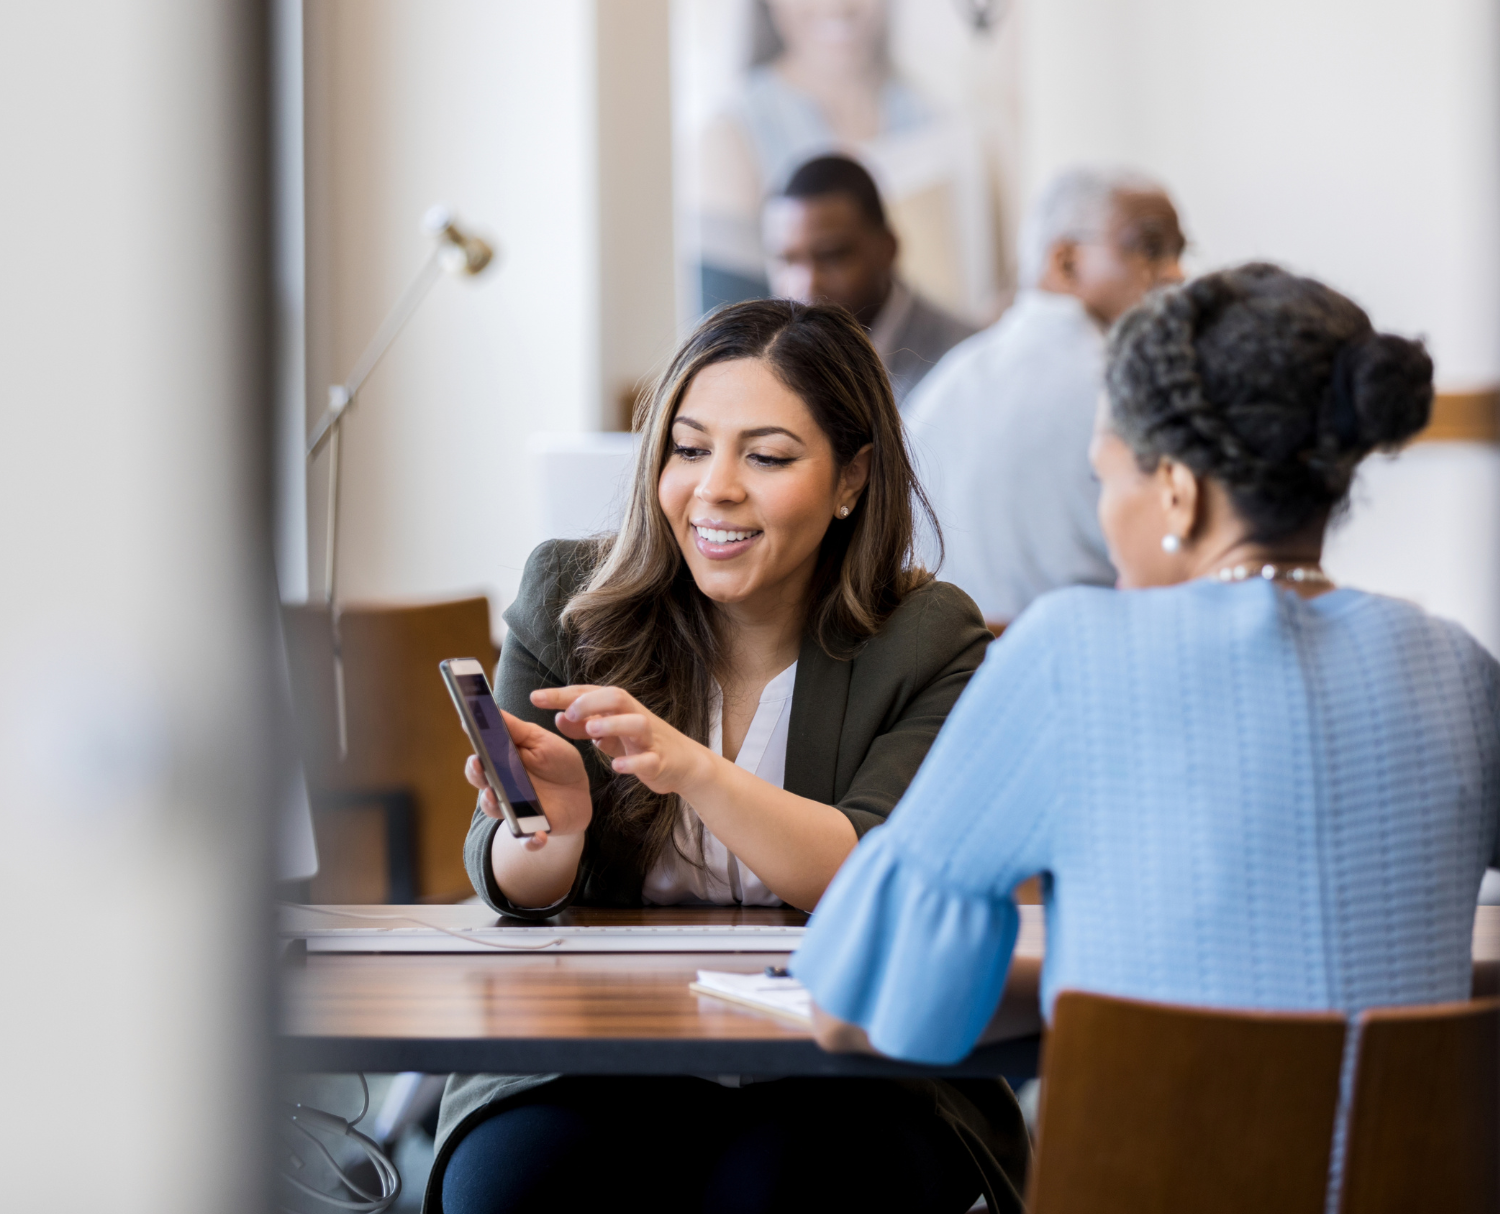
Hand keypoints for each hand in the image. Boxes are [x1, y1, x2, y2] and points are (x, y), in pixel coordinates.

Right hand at [463, 709, 591, 851]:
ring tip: (496, 797)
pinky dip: (530, 841)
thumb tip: (490, 709)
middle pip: (481, 784)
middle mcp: (501, 788)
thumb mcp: (540, 741)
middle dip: (477, 775)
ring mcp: (515, 810)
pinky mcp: (532, 829)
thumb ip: (516, 730)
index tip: (469, 737)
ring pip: (496, 811)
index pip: (480, 759)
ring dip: (495, 806)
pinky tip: (538, 837)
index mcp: (501, 764)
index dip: (474, 750)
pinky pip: (526, 840)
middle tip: (480, 765)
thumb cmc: (555, 762)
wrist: (578, 792)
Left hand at [530, 685, 714, 797]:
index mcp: (620, 708)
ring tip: (592, 730)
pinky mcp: (661, 761)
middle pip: (617, 697)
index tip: (535, 697)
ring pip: (637, 723)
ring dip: (613, 724)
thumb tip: (557, 717)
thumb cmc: (641, 744)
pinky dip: (633, 762)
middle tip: (568, 711)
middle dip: (591, 701)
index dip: (562, 694)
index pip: (589, 693)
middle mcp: (635, 717)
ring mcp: (650, 739)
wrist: (683, 763)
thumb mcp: (610, 732)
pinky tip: (616, 767)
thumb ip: (584, 725)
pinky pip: (649, 760)